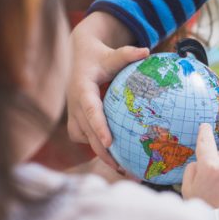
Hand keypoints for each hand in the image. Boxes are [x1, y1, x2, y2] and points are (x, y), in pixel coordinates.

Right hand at [67, 12, 148, 168]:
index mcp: (82, 88)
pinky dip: (95, 147)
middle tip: (122, 167)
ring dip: (99, 153)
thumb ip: (127, 54)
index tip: (109, 142)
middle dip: (102, 151)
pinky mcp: (74, 119)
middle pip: (87, 131)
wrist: (78, 57)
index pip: (90, 109)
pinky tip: (113, 157)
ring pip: (83, 138)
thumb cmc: (99, 56)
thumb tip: (146, 51)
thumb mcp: (111, 54)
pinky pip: (82, 137)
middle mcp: (74, 103)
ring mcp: (72, 113)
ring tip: (121, 168)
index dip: (98, 126)